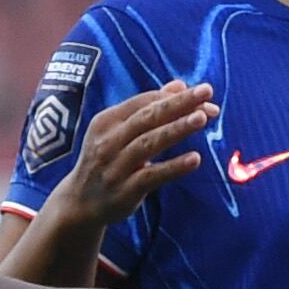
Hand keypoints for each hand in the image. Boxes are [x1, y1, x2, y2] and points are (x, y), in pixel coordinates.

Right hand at [38, 81, 215, 235]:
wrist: (81, 202)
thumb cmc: (107, 160)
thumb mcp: (118, 131)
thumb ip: (149, 108)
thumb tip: (180, 85)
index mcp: (107, 121)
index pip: (144, 102)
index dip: (175, 96)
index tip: (206, 93)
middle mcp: (109, 140)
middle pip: (147, 117)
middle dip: (178, 103)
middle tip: (207, 92)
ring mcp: (116, 166)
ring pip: (149, 143)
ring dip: (176, 128)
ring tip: (202, 118)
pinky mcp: (126, 190)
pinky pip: (153, 176)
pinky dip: (174, 167)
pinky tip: (195, 158)